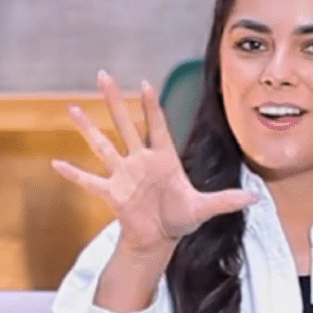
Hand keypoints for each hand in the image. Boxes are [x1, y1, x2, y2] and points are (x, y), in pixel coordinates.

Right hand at [53, 70, 257, 256]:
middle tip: (103, 74)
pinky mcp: (112, 193)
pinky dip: (73, 174)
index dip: (151, 106)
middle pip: (124, 124)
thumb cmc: (181, 218)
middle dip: (114, 100)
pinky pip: (89, 181)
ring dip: (88, 127)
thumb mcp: (204, 208)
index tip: (145, 83)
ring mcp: (124, 175)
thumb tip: (256, 197)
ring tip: (72, 108)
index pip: (157, 126)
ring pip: (103, 146)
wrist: (159, 238)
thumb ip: (227, 200)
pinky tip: (56, 162)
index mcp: (163, 159)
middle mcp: (141, 161)